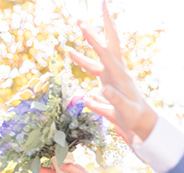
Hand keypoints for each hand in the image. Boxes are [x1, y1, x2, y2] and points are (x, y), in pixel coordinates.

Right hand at [68, 1, 156, 141]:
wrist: (142, 122)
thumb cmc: (134, 116)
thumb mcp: (125, 110)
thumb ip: (114, 100)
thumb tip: (102, 91)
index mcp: (118, 74)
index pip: (104, 52)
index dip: (93, 38)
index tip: (82, 26)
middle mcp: (115, 71)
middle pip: (107, 45)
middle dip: (99, 28)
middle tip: (90, 13)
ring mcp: (112, 77)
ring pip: (96, 60)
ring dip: (83, 51)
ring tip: (69, 46)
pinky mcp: (109, 84)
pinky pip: (94, 71)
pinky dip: (83, 63)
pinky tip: (74, 58)